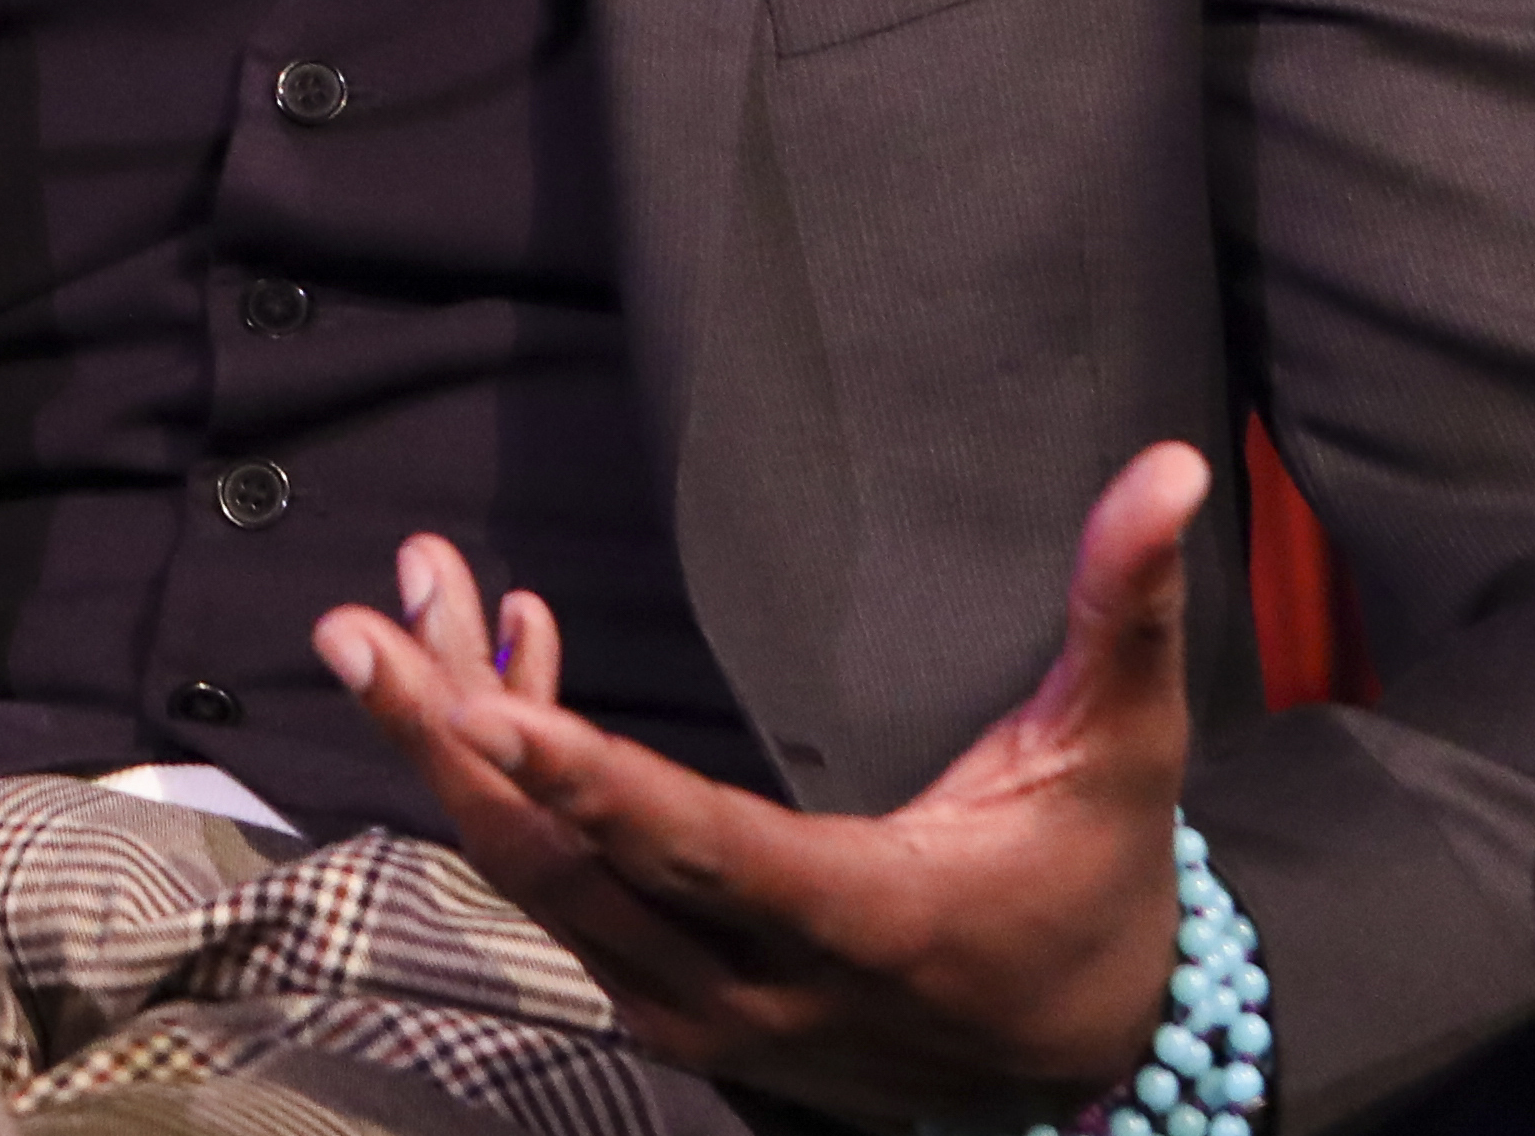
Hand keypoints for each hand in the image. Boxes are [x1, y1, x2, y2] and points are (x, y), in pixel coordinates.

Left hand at [313, 442, 1212, 1122]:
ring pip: (543, 885)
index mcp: (864, 921)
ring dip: (462, 751)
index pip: (702, 850)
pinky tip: (490, 678)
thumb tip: (1172, 469)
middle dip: (453, 742)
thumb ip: (1128, 609)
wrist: (1080, 1064)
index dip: (591, 783)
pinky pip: (560, 898)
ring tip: (395, 619)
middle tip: (362, 630)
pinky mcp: (672, 1012)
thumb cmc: (1093, 887)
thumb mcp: (1122, 751)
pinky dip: (510, 795)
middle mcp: (758, 989)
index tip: (488, 706)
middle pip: (570, 869)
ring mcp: (701, 1014)